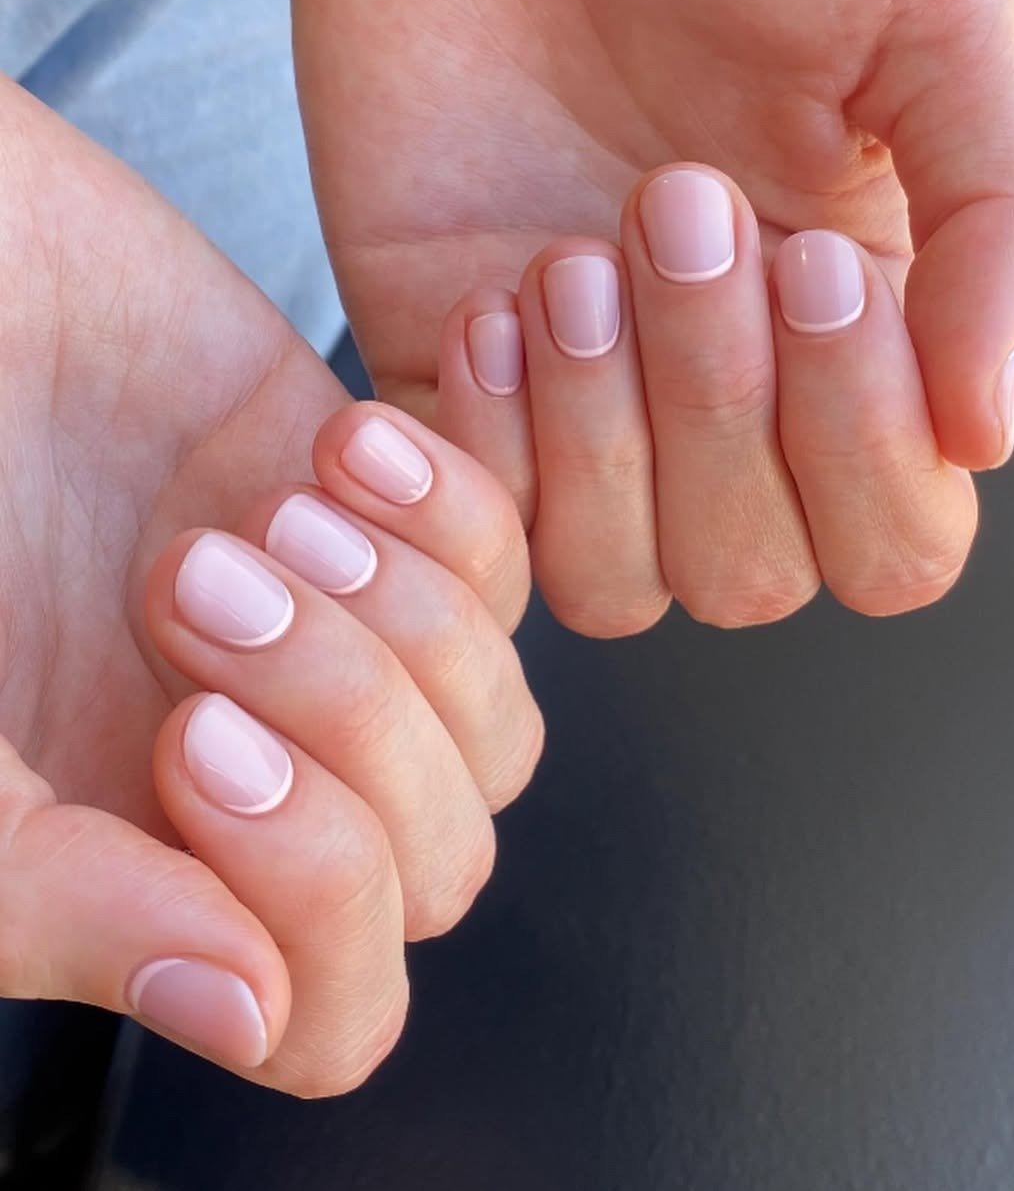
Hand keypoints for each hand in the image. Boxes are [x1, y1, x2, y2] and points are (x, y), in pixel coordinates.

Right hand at [0, 78, 538, 1094]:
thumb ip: (60, 899)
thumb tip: (243, 1007)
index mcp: (146, 857)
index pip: (330, 1005)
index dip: (313, 902)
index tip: (192, 744)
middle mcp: (260, 766)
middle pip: (439, 856)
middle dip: (348, 718)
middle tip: (196, 589)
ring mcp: (334, 640)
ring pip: (492, 714)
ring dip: (398, 618)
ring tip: (257, 519)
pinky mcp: (382, 515)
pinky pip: (510, 558)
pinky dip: (452, 508)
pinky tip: (341, 448)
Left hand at [438, 163, 977, 633]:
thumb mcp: (927, 22)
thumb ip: (996, 229)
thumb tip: (987, 429)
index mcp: (851, 346)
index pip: (894, 541)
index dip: (861, 452)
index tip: (809, 262)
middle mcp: (719, 406)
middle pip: (750, 579)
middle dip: (718, 409)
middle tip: (678, 203)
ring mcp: (580, 409)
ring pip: (614, 583)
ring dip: (605, 436)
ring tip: (572, 256)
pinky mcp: (451, 384)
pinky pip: (477, 521)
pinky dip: (487, 441)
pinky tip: (487, 295)